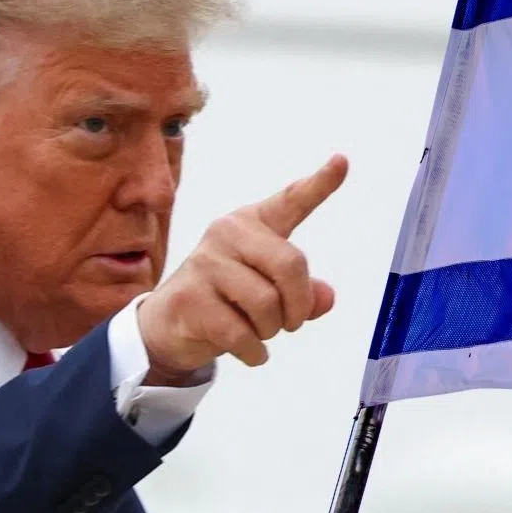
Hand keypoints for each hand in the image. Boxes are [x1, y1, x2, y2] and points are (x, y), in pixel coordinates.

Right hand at [137, 154, 347, 381]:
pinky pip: (241, 332)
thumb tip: (326, 297)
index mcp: (252, 224)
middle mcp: (228, 233)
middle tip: (291, 322)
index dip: (320, 183)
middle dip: (299, 305)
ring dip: (271, 330)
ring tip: (259, 332)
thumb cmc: (227, 300)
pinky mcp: (190, 298)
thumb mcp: (269, 291)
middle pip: (291, 265)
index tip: (342, 161)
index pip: (291, 201)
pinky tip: (251, 352)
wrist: (169, 324)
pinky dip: (254, 351)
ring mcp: (205, 263)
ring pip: (267, 304)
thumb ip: (303, 291)